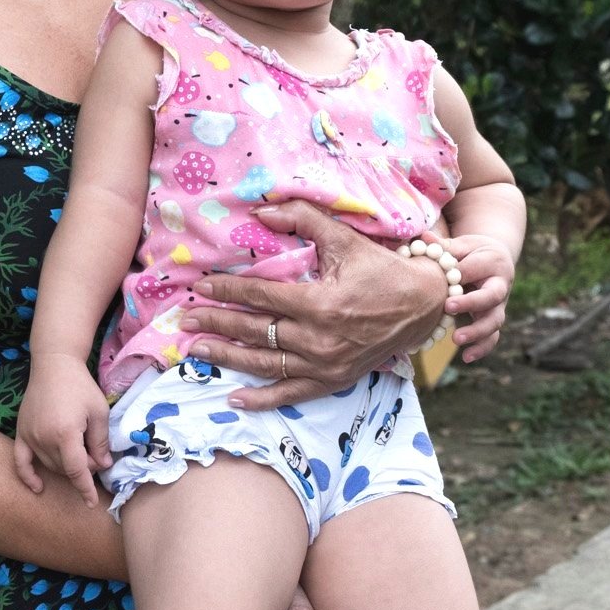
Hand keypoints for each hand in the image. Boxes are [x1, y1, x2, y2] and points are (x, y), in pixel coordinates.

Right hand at [12, 354, 111, 506]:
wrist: (54, 365)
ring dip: (64, 467)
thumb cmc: (80, 386)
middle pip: (64, 468)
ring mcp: (29, 435)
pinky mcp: (21, 432)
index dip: (85, 488)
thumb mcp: (99, 411)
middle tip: (94, 453)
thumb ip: (101, 441)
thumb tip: (102, 466)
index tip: (93, 503)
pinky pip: (20, 461)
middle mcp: (44, 438)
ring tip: (78, 452)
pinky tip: (37, 487)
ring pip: (49, 465)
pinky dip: (28, 476)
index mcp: (65, 433)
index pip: (76, 470)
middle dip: (82, 467)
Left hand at [179, 200, 446, 410]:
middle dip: (217, 323)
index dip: (227, 291)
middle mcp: (319, 339)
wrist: (424, 306)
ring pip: (265, 363)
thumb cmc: (381, 269)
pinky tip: (234, 399)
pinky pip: (291, 393)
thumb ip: (303, 219)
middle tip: (185, 320)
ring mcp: (325, 365)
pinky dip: (262, 399)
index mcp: (320, 303)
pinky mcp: (333, 380)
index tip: (199, 288)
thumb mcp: (344, 239)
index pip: (260, 297)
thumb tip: (261, 210)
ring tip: (196, 350)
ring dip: (227, 357)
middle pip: (255, 331)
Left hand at [441, 233, 514, 362]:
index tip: (442, 282)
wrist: (496, 260)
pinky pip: (493, 337)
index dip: (459, 275)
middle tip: (448, 307)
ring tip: (457, 339)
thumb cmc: (471, 251)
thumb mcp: (461, 244)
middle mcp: (500, 284)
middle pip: (491, 296)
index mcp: (492, 261)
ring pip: (494, 321)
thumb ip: (443, 246)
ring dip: (477, 332)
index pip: (476, 269)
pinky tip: (466, 357)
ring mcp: (499, 305)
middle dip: (471, 303)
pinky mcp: (494, 319)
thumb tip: (423, 237)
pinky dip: (482, 348)